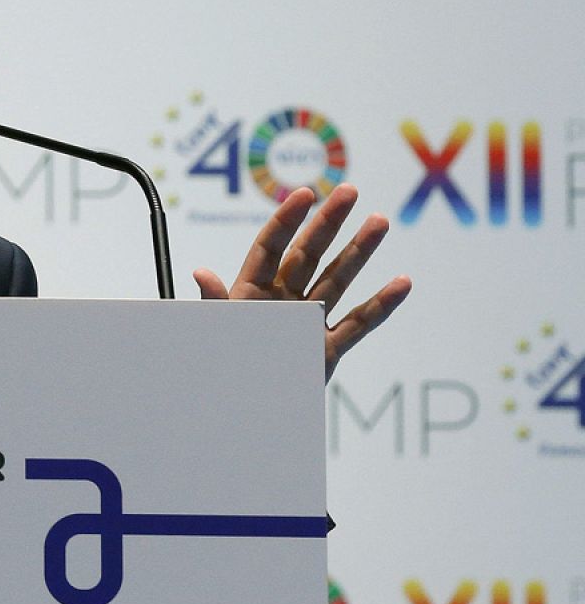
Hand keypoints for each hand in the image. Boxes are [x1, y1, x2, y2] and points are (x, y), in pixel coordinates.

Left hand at [192, 183, 410, 381]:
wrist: (240, 412)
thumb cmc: (220, 369)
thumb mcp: (215, 333)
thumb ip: (214, 304)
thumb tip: (201, 273)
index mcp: (250, 292)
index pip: (270, 247)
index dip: (287, 220)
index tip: (305, 194)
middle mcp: (281, 300)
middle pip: (308, 254)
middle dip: (329, 223)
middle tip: (349, 191)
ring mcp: (307, 322)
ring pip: (338, 280)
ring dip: (359, 252)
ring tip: (379, 222)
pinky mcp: (327, 349)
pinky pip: (358, 323)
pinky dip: (381, 305)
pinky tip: (402, 282)